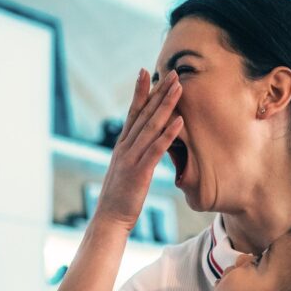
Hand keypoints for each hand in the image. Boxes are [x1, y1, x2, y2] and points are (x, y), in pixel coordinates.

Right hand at [93, 69, 183, 231]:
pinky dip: (168, 134)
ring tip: (179, 88)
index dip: (141, 92)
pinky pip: (156, 149)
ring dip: (166, 105)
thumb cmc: (121, 198)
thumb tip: (144, 147)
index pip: (133, 113)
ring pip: (151, 126)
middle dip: (158, 91)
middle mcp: (125, 147)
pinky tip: (179, 120)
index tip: (148, 72)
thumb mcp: (127, 171)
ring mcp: (131, 158)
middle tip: (171, 72)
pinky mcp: (140, 171)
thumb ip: (135, 155)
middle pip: (143, 113)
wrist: (110, 219)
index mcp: (122, 146)